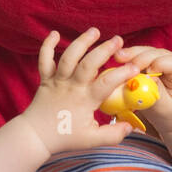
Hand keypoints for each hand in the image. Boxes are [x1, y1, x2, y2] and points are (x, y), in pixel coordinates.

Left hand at [24, 28, 136, 154]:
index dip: (122, 74)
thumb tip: (132, 126)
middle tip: (118, 40)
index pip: (107, 83)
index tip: (135, 67)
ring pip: (68, 57)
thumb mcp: (92, 140)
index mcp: (85, 100)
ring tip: (94, 31)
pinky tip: (54, 33)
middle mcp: (72, 87)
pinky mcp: (45, 79)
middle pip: (88, 64)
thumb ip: (114, 134)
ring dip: (81, 42)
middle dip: (104, 50)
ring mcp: (57, 81)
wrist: (35, 136)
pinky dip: (47, 45)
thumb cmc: (65, 138)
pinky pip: (44, 59)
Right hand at [110, 43, 171, 133]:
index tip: (147, 73)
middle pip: (155, 53)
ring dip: (130, 54)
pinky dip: (125, 59)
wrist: (171, 113)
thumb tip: (144, 80)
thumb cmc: (171, 112)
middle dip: (139, 57)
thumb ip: (156, 94)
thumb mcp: (166, 108)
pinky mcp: (144, 62)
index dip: (159, 64)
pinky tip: (116, 61)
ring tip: (117, 58)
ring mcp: (156, 60)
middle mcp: (169, 62)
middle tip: (124, 62)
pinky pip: (134, 57)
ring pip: (143, 52)